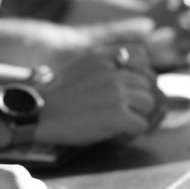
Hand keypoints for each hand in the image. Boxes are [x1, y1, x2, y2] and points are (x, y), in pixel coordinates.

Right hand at [35, 44, 164, 144]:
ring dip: (138, 115)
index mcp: (105, 57)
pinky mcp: (118, 115)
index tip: (132, 85)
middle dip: (139, 98)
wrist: (40, 113)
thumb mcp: (82, 65)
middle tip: (125, 110)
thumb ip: (106, 64)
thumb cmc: (58, 94)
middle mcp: (115, 72)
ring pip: (149, 104)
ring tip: (120, 121)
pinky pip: (141, 125)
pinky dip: (132, 132)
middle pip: (147, 84)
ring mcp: (118, 93)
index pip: (142, 56)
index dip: (141, 72)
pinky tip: (119, 133)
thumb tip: (130, 74)